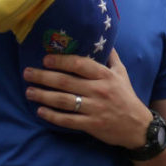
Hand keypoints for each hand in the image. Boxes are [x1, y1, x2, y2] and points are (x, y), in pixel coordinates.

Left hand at [23, 47, 152, 147]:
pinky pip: (67, 119)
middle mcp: (99, 90)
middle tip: (27, 73)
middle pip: (66, 82)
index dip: (61, 61)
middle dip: (43, 77)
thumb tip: (103, 39)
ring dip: (43, 95)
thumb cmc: (126, 96)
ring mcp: (94, 109)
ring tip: (29, 91)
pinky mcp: (91, 125)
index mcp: (105, 75)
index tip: (45, 59)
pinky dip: (52, 116)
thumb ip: (111, 57)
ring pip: (63, 100)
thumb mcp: (122, 73)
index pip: (80, 64)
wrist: (138, 126)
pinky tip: (40, 111)